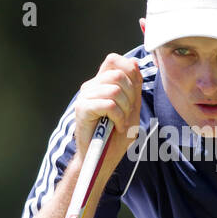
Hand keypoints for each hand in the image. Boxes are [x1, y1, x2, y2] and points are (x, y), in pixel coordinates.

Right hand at [74, 53, 142, 172]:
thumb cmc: (116, 135)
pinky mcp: (82, 109)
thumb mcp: (132, 107)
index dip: (129, 71)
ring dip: (125, 109)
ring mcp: (85, 96)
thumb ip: (134, 85)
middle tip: (128, 113)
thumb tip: (134, 62)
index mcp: (101, 82)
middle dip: (131, 95)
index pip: (114, 60)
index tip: (134, 93)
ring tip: (122, 122)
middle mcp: (91, 86)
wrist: (102, 158)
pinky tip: (117, 126)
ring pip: (114, 90)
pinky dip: (119, 117)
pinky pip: (108, 104)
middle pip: (118, 75)